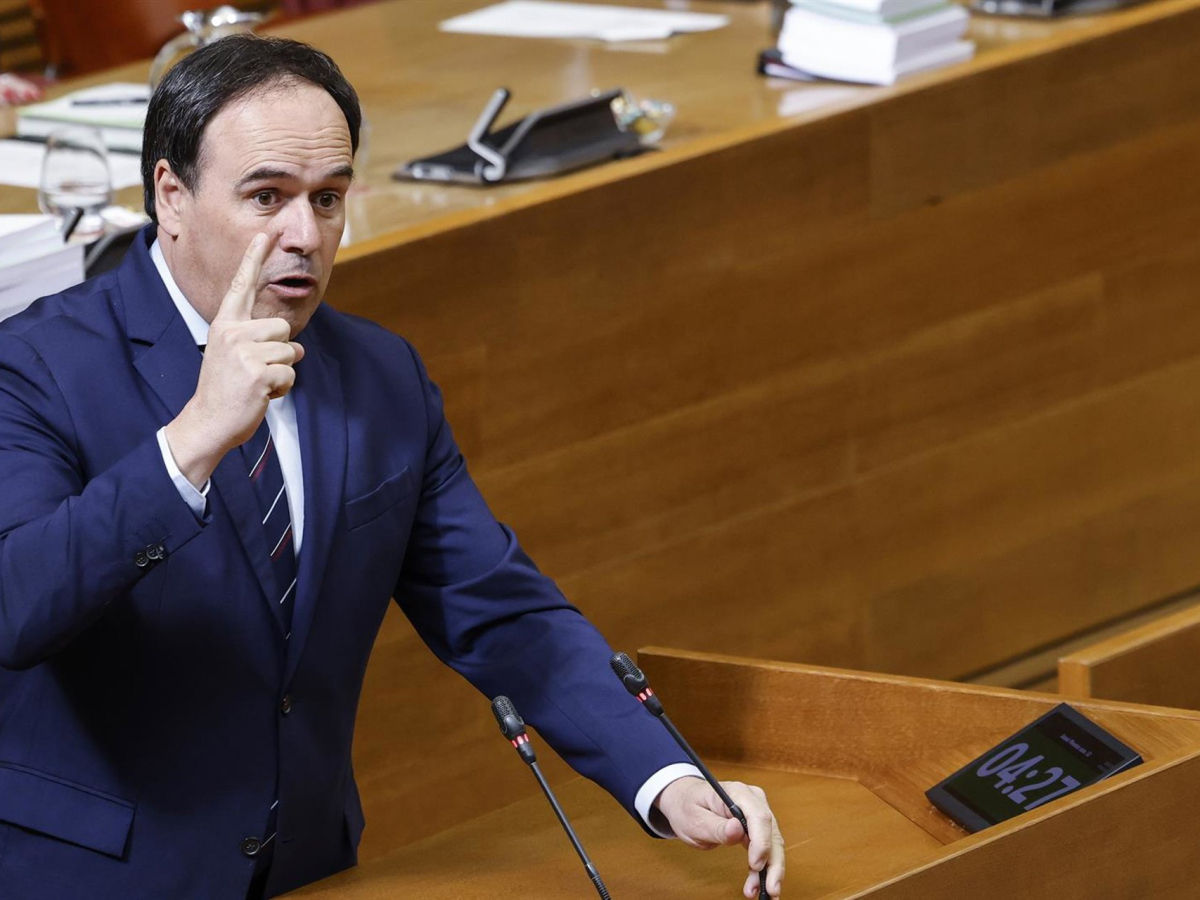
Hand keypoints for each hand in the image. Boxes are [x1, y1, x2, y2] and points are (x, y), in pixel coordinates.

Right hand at [164, 233, 305, 486]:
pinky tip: (260, 395)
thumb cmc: (224, 389)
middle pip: (282, 328)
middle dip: (279, 352)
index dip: (255, 258)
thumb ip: (253, 339)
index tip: (267, 234)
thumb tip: (294, 345)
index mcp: (224, 324)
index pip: (241, 285)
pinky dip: (282, 389)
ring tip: (255, 383)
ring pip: (291, 352)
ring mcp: (245, 352)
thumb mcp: (230, 354)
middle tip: (254, 371)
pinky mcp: (259, 373)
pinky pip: (291, 374)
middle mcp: (233, 332)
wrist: (208, 421)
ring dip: (282, 372)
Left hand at [655, 776, 784, 897]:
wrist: (685, 802)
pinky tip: (761, 885)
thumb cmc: (688, 807)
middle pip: (771, 832)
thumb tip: (737, 830)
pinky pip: (766, 847)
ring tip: (763, 892)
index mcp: (738, 792)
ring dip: (771, 870)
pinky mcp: (756, 826)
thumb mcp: (694, 819)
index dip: (761, 842)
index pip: (758, 816)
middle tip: (770, 889)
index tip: (755, 865)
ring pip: (773, 843)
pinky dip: (765, 868)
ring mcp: (757, 812)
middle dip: (773, 863)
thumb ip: (716, 826)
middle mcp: (753, 800)